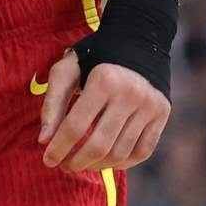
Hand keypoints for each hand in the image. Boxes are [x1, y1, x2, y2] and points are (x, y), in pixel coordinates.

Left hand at [37, 53, 171, 171]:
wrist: (138, 40)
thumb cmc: (94, 57)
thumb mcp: (67, 70)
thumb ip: (53, 103)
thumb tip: (44, 140)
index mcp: (103, 80)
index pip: (75, 127)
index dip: (58, 148)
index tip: (47, 160)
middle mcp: (130, 93)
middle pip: (98, 145)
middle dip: (76, 162)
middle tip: (64, 166)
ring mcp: (149, 105)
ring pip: (120, 153)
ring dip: (97, 165)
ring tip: (82, 163)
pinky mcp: (162, 113)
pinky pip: (142, 151)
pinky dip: (123, 163)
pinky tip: (106, 161)